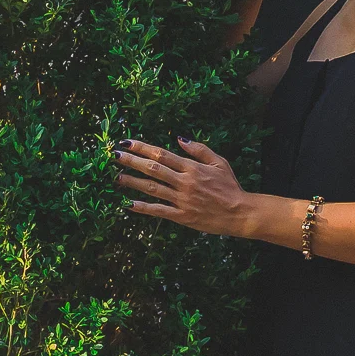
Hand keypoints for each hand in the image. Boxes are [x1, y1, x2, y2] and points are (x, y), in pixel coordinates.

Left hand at [116, 137, 253, 235]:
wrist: (240, 213)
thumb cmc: (230, 186)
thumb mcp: (219, 162)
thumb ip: (199, 150)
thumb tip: (179, 139)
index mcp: (192, 167)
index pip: (162, 154)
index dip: (142, 147)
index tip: (127, 142)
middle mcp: (184, 182)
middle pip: (153, 169)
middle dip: (132, 161)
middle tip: (114, 156)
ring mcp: (182, 200)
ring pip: (152, 189)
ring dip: (132, 182)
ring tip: (116, 177)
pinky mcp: (182, 216)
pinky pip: (159, 211)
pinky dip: (143, 207)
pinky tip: (128, 204)